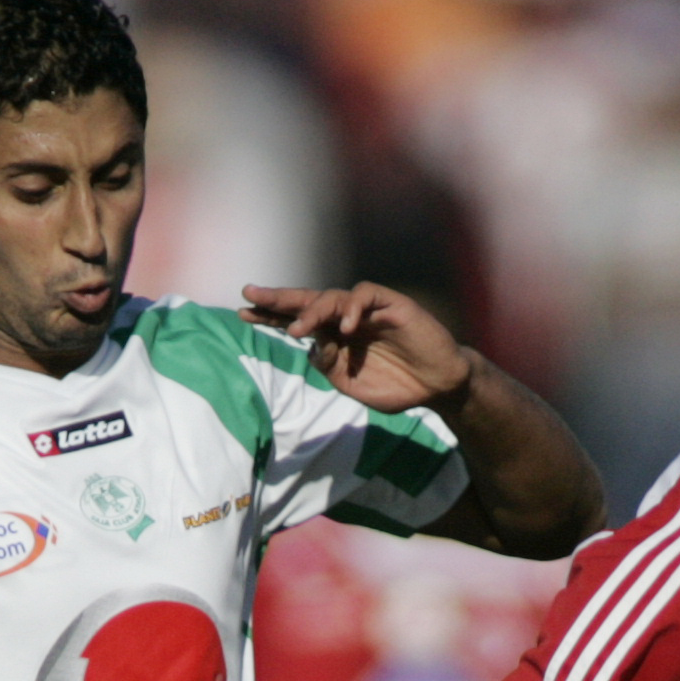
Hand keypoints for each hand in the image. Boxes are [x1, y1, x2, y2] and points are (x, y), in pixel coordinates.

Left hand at [241, 281, 475, 414]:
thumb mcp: (351, 386)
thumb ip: (330, 369)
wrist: (438, 386)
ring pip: (332, 297)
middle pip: (307, 300)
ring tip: (297, 330)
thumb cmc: (396, 386)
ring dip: (312, 312)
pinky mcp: (391, 303)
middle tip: (250, 294)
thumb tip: (311, 349)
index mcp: (333, 336)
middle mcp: (346, 317)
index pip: (297, 319)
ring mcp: (368, 309)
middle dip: (278, 297)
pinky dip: (352, 309)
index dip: (270, 316)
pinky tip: (345, 328)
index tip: (241, 313)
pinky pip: (365, 295)